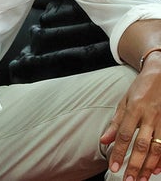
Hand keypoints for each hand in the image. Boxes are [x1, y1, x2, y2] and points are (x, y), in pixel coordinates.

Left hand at [101, 61, 160, 179]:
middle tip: (127, 179)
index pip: (124, 135)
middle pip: (141, 144)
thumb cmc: (141, 89)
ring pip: (157, 148)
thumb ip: (115, 122)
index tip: (113, 167)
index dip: (119, 152)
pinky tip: (157, 170)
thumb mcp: (124, 101)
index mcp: (134, 109)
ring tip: (140, 179)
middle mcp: (149, 116)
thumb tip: (104, 140)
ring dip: (149, 166)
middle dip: (134, 164)